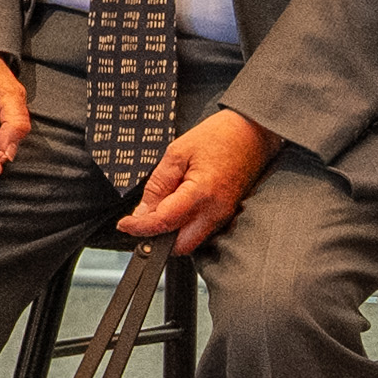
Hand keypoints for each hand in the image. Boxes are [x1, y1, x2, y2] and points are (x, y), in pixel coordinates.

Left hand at [117, 109, 275, 258]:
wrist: (252, 132)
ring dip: (172, 232)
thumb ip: (158, 184)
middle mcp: (215, 212)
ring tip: (163, 205)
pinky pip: (202, 231)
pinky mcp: (226, 214)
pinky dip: (186, 226)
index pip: (163, 223)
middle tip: (142, 219)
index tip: (125, 224)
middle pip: (180, 245)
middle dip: (158, 237)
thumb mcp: (177, 152)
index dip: (140, 227)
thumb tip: (144, 210)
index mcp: (201, 194)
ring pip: (191, 241)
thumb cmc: (220, 136)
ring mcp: (223, 216)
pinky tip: (179, 205)